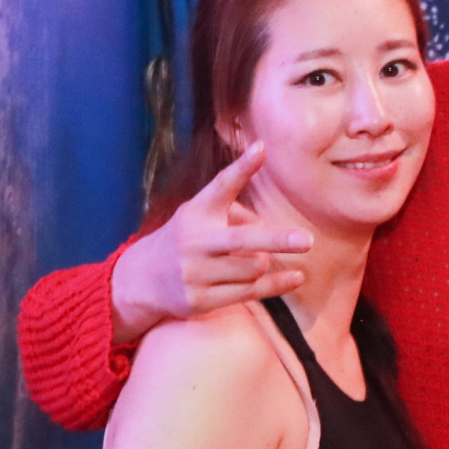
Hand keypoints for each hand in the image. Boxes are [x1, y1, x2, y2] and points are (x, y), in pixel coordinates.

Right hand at [109, 144, 311, 344]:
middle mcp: (195, 241)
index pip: (221, 186)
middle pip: (242, 240)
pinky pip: (249, 293)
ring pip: (252, 268)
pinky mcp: (201, 300)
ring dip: (264, 263)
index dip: (242, 167)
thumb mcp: (200, 215)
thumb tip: (269, 225)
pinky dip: (277, 285)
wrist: (141, 279)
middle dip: (276, 240)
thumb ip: (234, 212)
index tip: (261, 148)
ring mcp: (196, 273)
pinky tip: (296, 277)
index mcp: (197, 212)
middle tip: (307, 240)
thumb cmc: (185, 239)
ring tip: (258, 260)